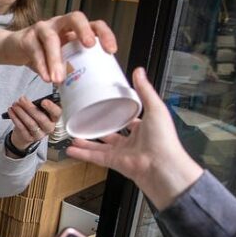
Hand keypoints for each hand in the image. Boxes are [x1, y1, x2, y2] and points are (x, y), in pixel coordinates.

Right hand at [0, 11, 116, 83]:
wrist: (14, 48)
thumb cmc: (43, 54)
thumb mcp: (62, 59)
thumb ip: (73, 67)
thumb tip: (89, 89)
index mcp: (74, 29)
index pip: (94, 25)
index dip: (105, 34)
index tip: (111, 50)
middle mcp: (60, 24)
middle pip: (75, 17)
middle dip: (83, 30)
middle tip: (89, 46)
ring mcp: (43, 28)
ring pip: (51, 38)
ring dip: (55, 59)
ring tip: (58, 79)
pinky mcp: (27, 37)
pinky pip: (35, 50)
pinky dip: (41, 65)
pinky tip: (45, 78)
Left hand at [7, 97, 60, 150]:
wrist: (25, 134)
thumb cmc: (34, 118)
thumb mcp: (39, 111)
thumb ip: (37, 105)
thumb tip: (26, 100)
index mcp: (54, 118)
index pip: (57, 113)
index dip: (51, 107)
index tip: (43, 101)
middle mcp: (49, 128)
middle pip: (41, 118)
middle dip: (30, 108)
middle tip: (21, 100)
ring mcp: (39, 134)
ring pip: (31, 123)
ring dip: (21, 112)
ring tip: (14, 105)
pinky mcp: (29, 138)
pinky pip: (22, 128)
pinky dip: (15, 118)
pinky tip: (11, 111)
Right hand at [66, 67, 203, 209]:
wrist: (162, 165)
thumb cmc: (164, 139)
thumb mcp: (155, 107)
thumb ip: (145, 90)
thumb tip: (139, 72)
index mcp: (143, 128)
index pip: (129, 120)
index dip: (118, 114)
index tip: (107, 107)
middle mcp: (132, 142)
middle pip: (111, 134)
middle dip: (98, 129)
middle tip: (86, 121)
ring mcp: (122, 153)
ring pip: (99, 147)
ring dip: (86, 142)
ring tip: (74, 135)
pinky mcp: (114, 162)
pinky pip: (95, 157)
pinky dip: (82, 155)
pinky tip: (71, 150)